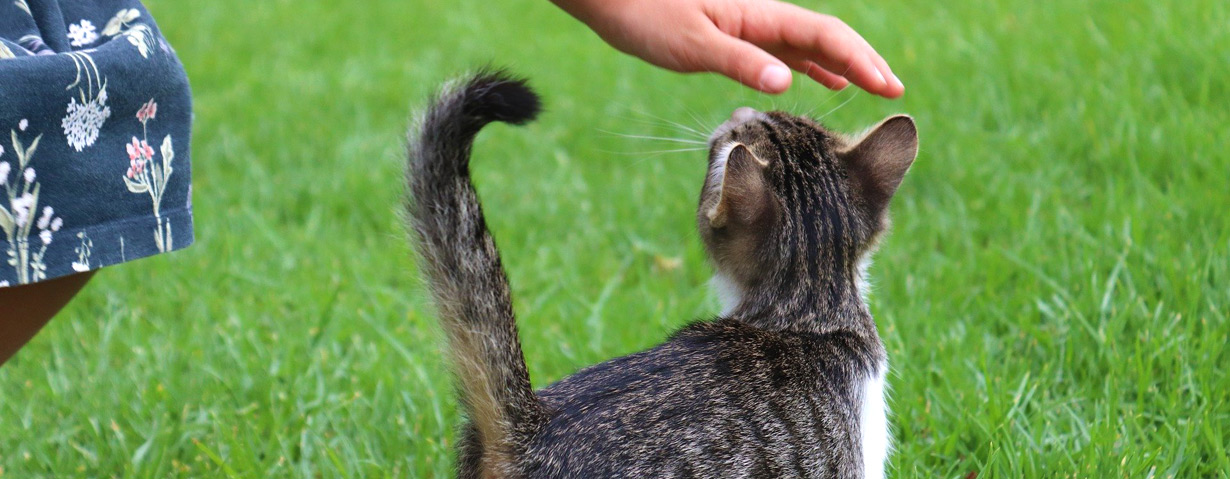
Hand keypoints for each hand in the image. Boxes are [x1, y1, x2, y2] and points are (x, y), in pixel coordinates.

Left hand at [552, 0, 903, 96]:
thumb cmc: (645, 16)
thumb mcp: (691, 44)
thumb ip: (740, 61)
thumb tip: (788, 81)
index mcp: (757, 15)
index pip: (823, 34)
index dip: (859, 58)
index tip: (887, 86)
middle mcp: (760, 17)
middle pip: (825, 36)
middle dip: (863, 60)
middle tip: (893, 90)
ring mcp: (749, 26)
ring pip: (808, 44)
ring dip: (842, 63)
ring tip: (871, 86)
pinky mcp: (734, 36)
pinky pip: (785, 50)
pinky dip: (811, 65)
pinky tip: (822, 81)